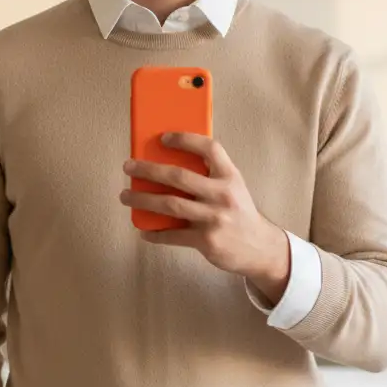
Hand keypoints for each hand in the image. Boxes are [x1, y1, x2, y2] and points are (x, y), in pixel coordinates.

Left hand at [120, 132, 290, 301]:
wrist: (260, 248)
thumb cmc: (239, 212)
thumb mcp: (233, 187)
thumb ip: (210, 175)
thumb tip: (169, 163)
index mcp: (230, 176)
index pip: (209, 148)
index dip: (185, 139)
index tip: (163, 138)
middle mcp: (223, 194)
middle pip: (179, 176)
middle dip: (148, 170)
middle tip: (129, 166)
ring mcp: (214, 218)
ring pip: (170, 204)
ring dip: (143, 199)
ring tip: (126, 196)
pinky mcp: (206, 240)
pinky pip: (173, 235)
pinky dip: (155, 234)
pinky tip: (143, 230)